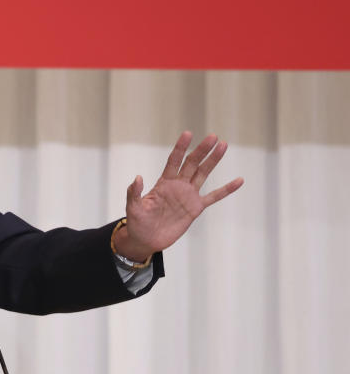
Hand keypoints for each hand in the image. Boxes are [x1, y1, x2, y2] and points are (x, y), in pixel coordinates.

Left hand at [113, 131, 243, 261]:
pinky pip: (214, 197)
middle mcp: (178, 185)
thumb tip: (138, 178)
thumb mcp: (133, 208)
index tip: (188, 134)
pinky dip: (226, 189)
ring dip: (213, 161)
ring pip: (203, 174)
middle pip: (192, 163)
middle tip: (213, 136)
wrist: (146, 240)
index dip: (180, 148)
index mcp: (163, 183)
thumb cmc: (137, 223)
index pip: (173, 161)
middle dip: (201, 150)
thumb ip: (135, 193)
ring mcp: (188, 196)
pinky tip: (239, 180)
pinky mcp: (196, 208)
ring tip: (223, 145)